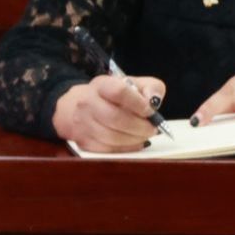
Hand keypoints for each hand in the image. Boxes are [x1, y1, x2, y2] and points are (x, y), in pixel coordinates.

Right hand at [51, 73, 168, 151]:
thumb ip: (151, 87)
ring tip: (143, 135)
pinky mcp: (83, 141)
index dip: (139, 104)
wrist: (80, 106)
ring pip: (112, 137)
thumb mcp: (133, 84)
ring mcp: (82, 123)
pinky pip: (108, 149)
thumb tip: (153, 101)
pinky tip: (133, 141)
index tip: (150, 111)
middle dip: (140, 127)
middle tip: (152, 129)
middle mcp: (86, 102)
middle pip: (115, 118)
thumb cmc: (112, 96)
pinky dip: (126, 148)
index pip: (119, 92)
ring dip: (134, 139)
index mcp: (101, 85)